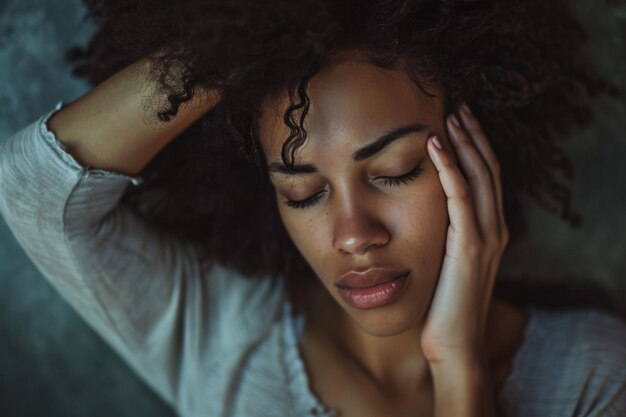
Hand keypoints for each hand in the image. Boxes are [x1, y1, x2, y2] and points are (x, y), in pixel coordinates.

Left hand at [420, 103, 508, 364]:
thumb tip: (426, 212)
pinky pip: (461, 198)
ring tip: (449, 117)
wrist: (454, 343)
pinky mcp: (469, 248)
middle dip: (473, 136)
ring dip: (464, 144)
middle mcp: (494, 230)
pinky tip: (435, 147)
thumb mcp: (446, 262)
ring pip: (480, 177)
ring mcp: (485, 239)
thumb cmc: (444, 305)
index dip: (475, 147)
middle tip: (457, 107)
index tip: (458, 122)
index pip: (487, 178)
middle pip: (488, 169)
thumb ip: (445, 235)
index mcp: (489, 231)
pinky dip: (449, 169)